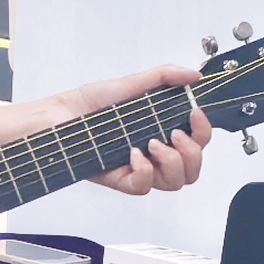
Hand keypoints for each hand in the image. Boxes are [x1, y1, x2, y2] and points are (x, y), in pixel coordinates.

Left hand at [57, 65, 209, 195]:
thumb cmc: (89, 103)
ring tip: (151, 144)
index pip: (198, 141)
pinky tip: (133, 154)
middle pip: (191, 170)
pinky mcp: (120, 179)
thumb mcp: (131, 83)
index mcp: (161, 129)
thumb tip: (193, 75)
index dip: (204, 132)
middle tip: (174, 135)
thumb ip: (164, 77)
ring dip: (171, 163)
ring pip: (173, 182)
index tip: (195, 114)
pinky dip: (143, 171)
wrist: (59, 116)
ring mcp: (138, 168)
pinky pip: (143, 187)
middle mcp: (154, 152)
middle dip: (191, 153)